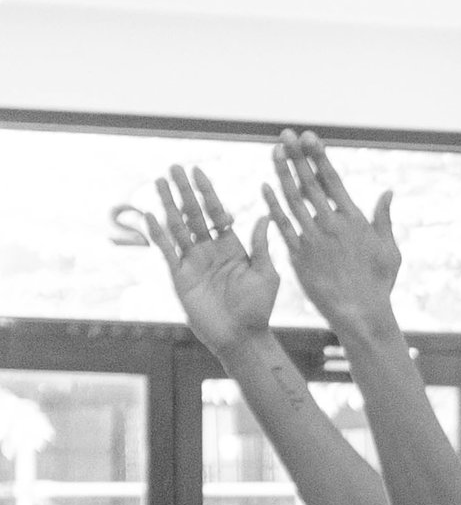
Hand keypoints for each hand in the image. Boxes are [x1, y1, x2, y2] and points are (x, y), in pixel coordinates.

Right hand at [143, 166, 277, 354]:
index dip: (207, 192)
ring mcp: (193, 261)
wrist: (242, 337)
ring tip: (159, 181)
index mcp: (232, 246)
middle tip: (174, 167)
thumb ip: (261, 245)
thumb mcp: (266, 274)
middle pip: (194, 213)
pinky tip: (151, 215)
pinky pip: (167, 251)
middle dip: (184, 191)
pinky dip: (159, 234)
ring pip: (178, 226)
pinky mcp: (180, 276)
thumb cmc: (259, 308)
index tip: (198, 171)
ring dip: (168, 204)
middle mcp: (210, 250)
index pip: (216, 212)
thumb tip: (263, 215)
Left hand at [264, 134, 399, 337]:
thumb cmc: (378, 284)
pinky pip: (282, 225)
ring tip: (274, 151)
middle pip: (310, 183)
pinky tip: (264, 187)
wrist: (362, 313)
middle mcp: (332, 224)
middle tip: (286, 134)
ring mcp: (314, 239)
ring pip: (293, 199)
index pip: (332, 179)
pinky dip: (273, 205)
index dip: (319, 156)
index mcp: (354, 220)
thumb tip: (388, 191)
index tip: (309, 137)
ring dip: (282, 173)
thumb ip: (384, 219)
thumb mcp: (389, 250)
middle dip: (297, 156)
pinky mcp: (300, 255)